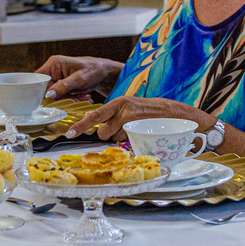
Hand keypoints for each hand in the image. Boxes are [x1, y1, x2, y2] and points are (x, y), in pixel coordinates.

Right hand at [36, 55, 122, 99]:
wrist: (105, 73)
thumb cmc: (94, 71)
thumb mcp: (79, 80)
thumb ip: (63, 86)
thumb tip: (49, 95)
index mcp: (53, 64)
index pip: (37, 79)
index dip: (39, 91)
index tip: (48, 100)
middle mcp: (52, 70)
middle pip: (45, 89)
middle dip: (58, 96)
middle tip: (72, 97)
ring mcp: (57, 77)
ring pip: (53, 94)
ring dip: (66, 98)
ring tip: (80, 96)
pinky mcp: (62, 84)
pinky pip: (60, 95)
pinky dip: (69, 98)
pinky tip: (80, 96)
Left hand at [65, 95, 209, 139]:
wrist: (174, 113)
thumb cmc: (148, 112)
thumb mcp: (127, 107)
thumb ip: (111, 114)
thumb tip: (92, 124)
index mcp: (118, 103)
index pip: (95, 116)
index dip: (81, 126)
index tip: (70, 133)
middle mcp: (124, 111)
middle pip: (103, 133)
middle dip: (109, 134)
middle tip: (122, 129)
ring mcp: (133, 122)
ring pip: (115, 139)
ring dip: (122, 138)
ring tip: (135, 129)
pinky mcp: (142, 131)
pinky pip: (127, 143)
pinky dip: (131, 141)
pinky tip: (141, 133)